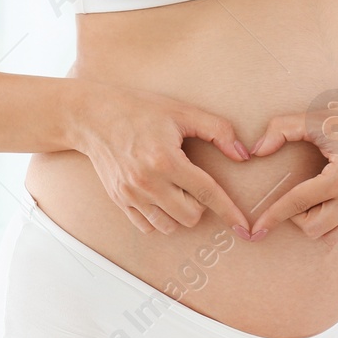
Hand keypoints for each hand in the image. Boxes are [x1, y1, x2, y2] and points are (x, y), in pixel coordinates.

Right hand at [73, 85, 253, 235]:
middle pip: (190, 216)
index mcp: (166, 159)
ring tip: (176, 189)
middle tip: (193, 181)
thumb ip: (217, 131)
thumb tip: (243, 155)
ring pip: (170, 226)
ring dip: (180, 213)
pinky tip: (160, 197)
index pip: (207, 193)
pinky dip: (160, 218)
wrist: (93, 116)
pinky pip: (147, 226)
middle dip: (201, 204)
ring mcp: (131, 194)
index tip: (244, 227)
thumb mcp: (181, 111)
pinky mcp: (119, 200)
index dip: (229, 211)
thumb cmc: (139, 110)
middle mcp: (148, 182)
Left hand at [246, 94, 337, 245]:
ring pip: (332, 238)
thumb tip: (256, 150)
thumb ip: (283, 129)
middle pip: (314, 229)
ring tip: (309, 203)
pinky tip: (327, 209)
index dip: (273, 216)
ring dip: (314, 225)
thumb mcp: (321, 117)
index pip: (298, 203)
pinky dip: (334, 229)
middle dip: (295, 218)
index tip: (256, 228)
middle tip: (293, 197)